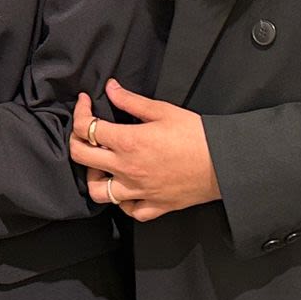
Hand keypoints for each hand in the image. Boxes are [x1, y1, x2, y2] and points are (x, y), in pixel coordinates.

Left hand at [69, 79, 220, 221]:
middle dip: (76, 140)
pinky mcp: (155, 206)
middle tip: (84, 131)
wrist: (224, 163)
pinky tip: (127, 188)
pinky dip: (123, 202)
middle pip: (81, 157)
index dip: (80, 111)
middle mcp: (127, 169)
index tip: (86, 102)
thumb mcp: (162, 110)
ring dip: (94, 176)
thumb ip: (131, 100)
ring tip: (102, 164)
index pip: (86, 128)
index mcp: (127, 142)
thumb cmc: (196, 135)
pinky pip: (129, 211)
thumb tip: (111, 88)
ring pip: (98, 192)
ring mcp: (139, 191)